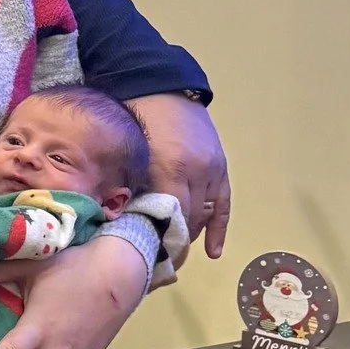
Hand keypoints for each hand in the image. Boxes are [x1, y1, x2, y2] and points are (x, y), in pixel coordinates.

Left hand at [130, 93, 231, 260]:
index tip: (148, 258)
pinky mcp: (220, 166)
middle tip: (158, 261)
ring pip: (205, 214)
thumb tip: (124, 222)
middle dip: (175, 242)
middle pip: (189, 219)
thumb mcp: (127, 153)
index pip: (169, 217)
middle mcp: (196, 172)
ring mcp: (212, 169)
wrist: (161, 87)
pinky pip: (224, 203)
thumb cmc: (134, 120)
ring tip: (175, 253)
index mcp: (169, 169)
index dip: (160, 240)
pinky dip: (219, 227)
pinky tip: (213, 251)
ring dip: (192, 234)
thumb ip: (130, 186)